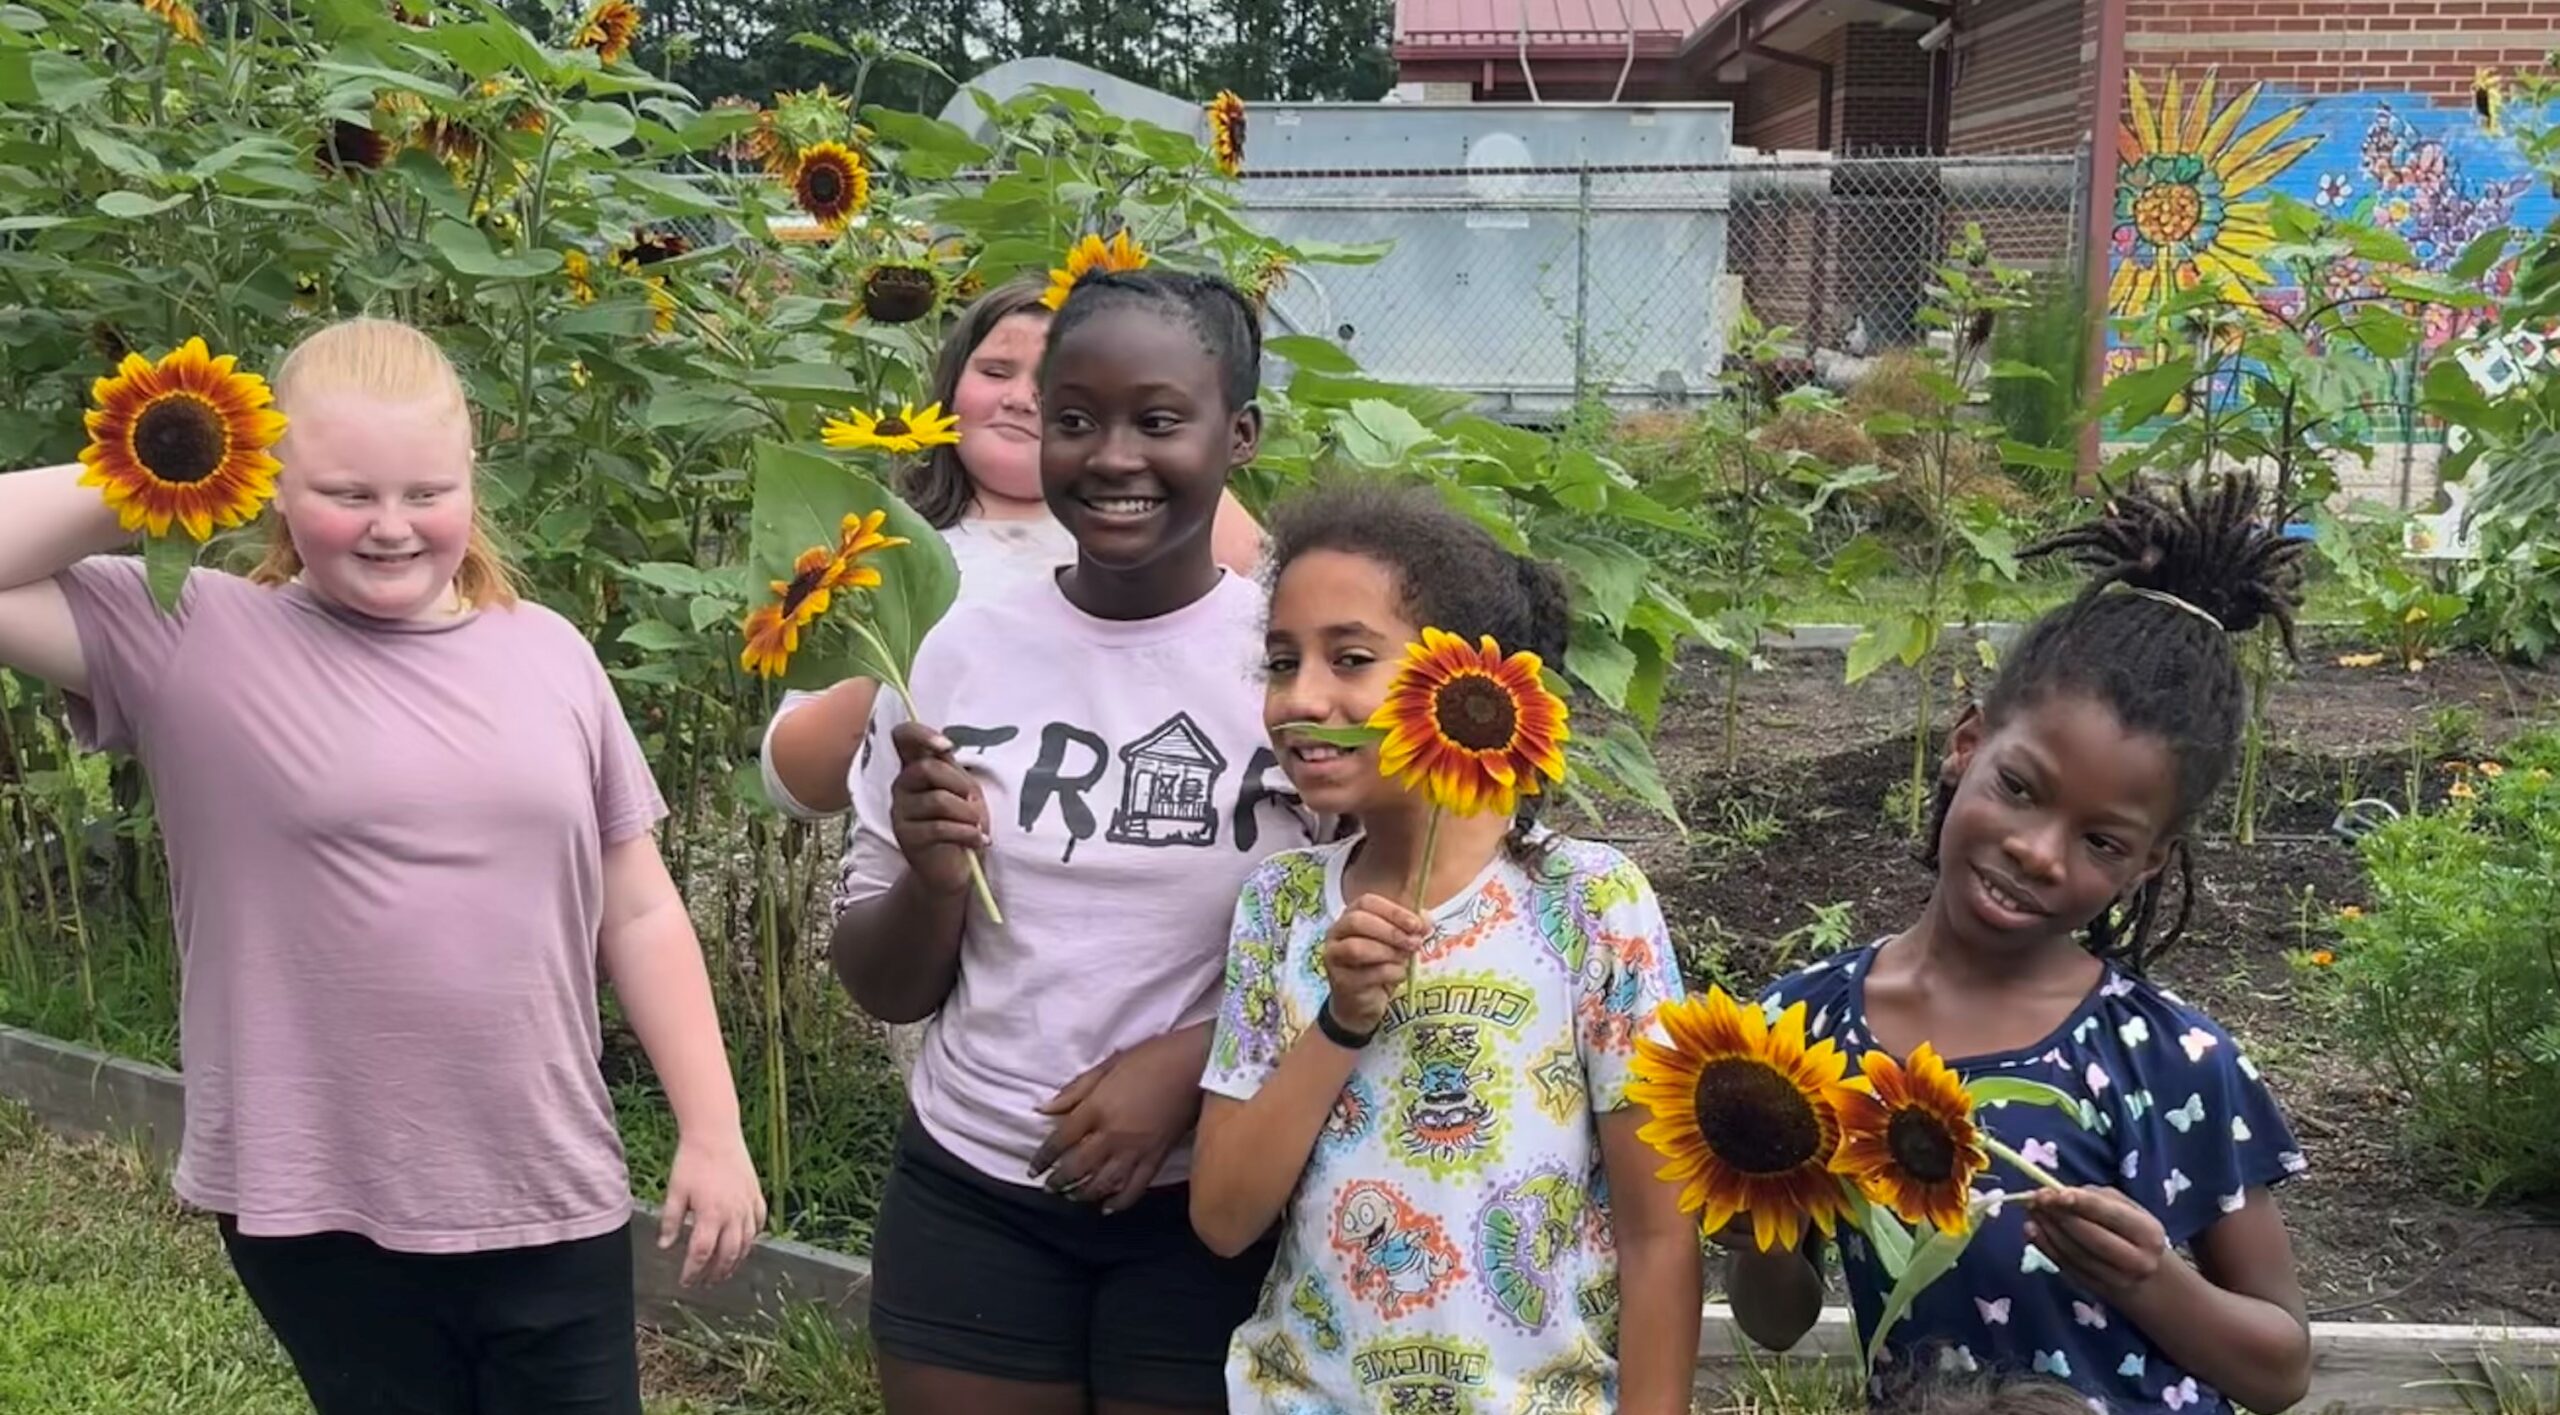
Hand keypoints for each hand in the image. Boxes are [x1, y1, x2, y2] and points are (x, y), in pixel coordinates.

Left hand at [660, 1131, 766, 1287]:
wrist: (715, 1134)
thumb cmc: (691, 1161)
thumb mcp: (675, 1191)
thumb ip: (671, 1221)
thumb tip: (664, 1246)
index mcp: (711, 1215)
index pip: (702, 1254)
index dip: (693, 1271)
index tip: (685, 1281)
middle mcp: (733, 1214)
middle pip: (727, 1254)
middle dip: (715, 1273)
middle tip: (705, 1283)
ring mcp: (747, 1206)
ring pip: (746, 1244)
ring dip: (735, 1262)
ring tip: (724, 1272)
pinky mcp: (756, 1196)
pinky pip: (758, 1225)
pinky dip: (752, 1239)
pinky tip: (744, 1245)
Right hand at [887, 721, 988, 896]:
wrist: (955, 868)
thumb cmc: (962, 823)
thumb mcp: (963, 790)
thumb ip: (952, 768)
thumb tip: (945, 748)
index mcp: (915, 768)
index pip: (903, 737)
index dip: (921, 734)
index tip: (947, 747)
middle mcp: (901, 787)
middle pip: (927, 769)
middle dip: (961, 785)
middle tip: (975, 803)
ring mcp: (900, 813)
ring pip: (938, 800)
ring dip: (968, 813)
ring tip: (977, 826)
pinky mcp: (906, 838)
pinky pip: (940, 828)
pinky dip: (968, 834)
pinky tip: (978, 841)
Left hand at [1030, 1031, 1205, 1213]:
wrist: (1196, 1066)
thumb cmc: (1152, 1058)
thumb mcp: (1108, 1066)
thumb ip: (1075, 1090)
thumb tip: (1045, 1109)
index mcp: (1098, 1108)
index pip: (1060, 1140)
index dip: (1043, 1157)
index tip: (1034, 1168)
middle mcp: (1113, 1134)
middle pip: (1077, 1167)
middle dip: (1059, 1180)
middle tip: (1049, 1187)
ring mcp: (1136, 1150)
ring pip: (1103, 1183)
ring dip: (1083, 1194)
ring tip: (1073, 1196)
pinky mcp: (1157, 1158)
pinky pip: (1135, 1188)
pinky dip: (1119, 1202)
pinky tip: (1107, 1207)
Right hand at [1320, 894, 1429, 1033]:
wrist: (1362, 1004)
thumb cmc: (1378, 967)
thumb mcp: (1396, 944)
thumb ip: (1409, 929)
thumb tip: (1426, 920)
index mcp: (1350, 916)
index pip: (1367, 902)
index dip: (1393, 911)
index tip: (1416, 924)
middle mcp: (1336, 934)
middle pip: (1358, 921)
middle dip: (1391, 931)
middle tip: (1414, 943)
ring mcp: (1334, 958)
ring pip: (1357, 947)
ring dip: (1388, 952)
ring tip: (1404, 959)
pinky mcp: (1341, 981)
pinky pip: (1368, 974)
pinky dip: (1390, 973)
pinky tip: (1398, 975)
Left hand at [2023, 1185, 2174, 1301]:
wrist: (2148, 1278)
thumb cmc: (2132, 1232)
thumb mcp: (2127, 1209)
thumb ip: (2097, 1197)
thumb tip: (2058, 1191)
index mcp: (2148, 1232)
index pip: (2112, 1215)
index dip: (2081, 1203)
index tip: (2053, 1193)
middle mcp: (2137, 1260)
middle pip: (2091, 1237)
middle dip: (2060, 1216)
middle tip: (2035, 1199)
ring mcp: (2116, 1279)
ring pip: (2075, 1253)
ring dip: (2048, 1230)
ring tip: (2031, 1211)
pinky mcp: (2096, 1290)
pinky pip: (2067, 1267)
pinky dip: (2046, 1247)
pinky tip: (2031, 1230)